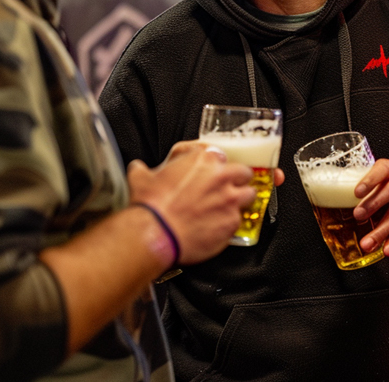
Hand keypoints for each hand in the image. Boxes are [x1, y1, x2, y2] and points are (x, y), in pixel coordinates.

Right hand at [127, 141, 256, 264]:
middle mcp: (221, 177)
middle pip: (243, 173)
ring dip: (241, 200)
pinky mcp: (231, 223)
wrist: (154, 233)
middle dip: (237, 180)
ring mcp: (230, 200)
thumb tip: (138, 169)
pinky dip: (230, 224)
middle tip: (226, 189)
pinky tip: (218, 227)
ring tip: (229, 207)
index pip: (222, 155)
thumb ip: (144, 170)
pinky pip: (239, 221)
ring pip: (249, 195)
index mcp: (204, 160)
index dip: (217, 166)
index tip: (212, 173)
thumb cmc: (151, 206)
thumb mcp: (142, 178)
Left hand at [352, 158, 388, 256]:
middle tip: (358, 215)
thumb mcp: (383, 180)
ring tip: (368, 243)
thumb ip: (368, 189)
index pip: (380, 171)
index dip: (369, 181)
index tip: (356, 192)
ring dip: (381, 232)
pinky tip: (387, 248)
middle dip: (372, 205)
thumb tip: (341, 203)